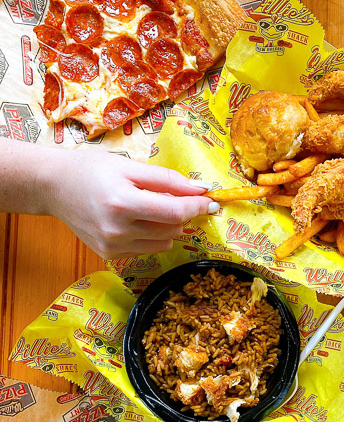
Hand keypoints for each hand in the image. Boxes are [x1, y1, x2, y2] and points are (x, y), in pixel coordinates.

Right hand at [43, 149, 216, 258]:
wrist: (54, 187)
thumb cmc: (91, 170)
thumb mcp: (129, 166)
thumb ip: (167, 179)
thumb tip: (201, 189)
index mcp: (122, 202)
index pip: (174, 212)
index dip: (197, 207)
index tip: (211, 200)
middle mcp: (117, 229)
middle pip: (173, 229)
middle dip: (182, 213)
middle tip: (174, 196)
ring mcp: (112, 246)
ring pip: (165, 242)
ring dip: (168, 226)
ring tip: (149, 206)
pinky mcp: (110, 255)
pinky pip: (148, 249)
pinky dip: (152, 235)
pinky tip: (135, 220)